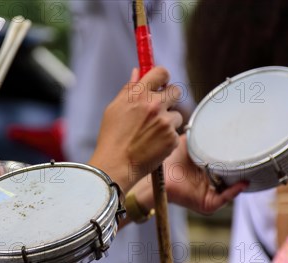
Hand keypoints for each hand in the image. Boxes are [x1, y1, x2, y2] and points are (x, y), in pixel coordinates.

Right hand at [90, 67, 182, 189]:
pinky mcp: (172, 139)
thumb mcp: (114, 109)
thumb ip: (128, 89)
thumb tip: (138, 72)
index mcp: (138, 95)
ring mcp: (165, 123)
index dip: (162, 76)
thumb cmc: (111, 138)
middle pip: (176, 90)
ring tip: (150, 134)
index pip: (160, 72)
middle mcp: (154, 106)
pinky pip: (175, 133)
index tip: (161, 82)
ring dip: (167, 121)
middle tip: (160, 108)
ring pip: (176, 115)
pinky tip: (153, 145)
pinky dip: (166, 139)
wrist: (115, 165)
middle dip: (170, 97)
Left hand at [164, 135, 247, 213]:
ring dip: (241, 180)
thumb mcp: (188, 143)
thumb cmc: (170, 159)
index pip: (228, 165)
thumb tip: (211, 120)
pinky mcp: (206, 203)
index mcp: (209, 171)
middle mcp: (211, 184)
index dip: (238, 158)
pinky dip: (233, 192)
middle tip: (255, 158)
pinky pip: (223, 199)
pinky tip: (241, 183)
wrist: (158, 174)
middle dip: (244, 170)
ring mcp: (209, 194)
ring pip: (232, 190)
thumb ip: (198, 134)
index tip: (250, 147)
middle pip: (233, 178)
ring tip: (250, 170)